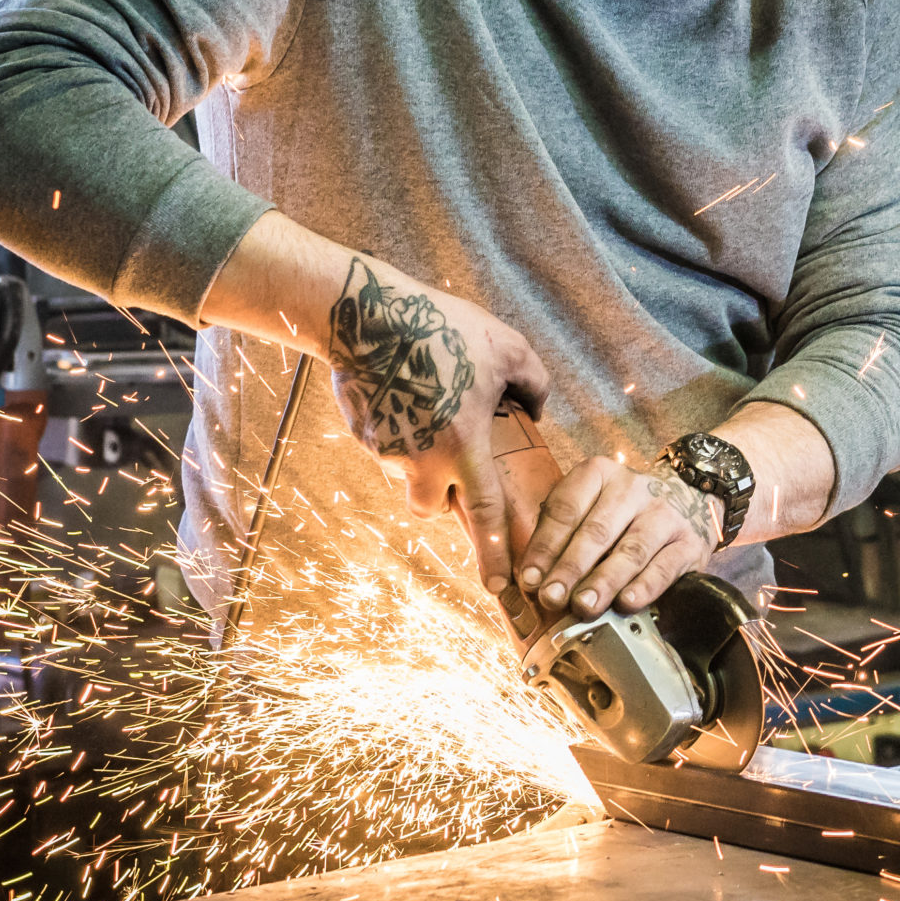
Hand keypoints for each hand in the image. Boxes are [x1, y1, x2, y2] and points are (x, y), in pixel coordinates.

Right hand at [320, 256, 550, 591]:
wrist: (367, 313)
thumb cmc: (445, 328)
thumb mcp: (508, 349)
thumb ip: (534, 385)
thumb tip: (538, 409)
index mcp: (464, 446)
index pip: (485, 514)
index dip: (494, 554)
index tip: (499, 587)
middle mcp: (422, 459)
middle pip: (432, 507)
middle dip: (442, 497)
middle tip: (451, 461)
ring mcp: (385, 450)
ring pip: (405, 473)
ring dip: (418, 456)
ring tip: (426, 405)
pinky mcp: (361, 434)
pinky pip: (383, 445)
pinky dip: (396, 429)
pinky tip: (402, 391)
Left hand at [515, 456, 721, 617]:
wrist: (688, 499)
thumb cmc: (620, 514)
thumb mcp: (588, 508)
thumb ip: (559, 537)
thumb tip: (532, 580)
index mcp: (599, 474)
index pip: (566, 509)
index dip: (545, 547)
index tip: (530, 579)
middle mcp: (633, 489)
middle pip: (597, 531)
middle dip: (571, 568)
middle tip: (552, 598)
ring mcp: (665, 514)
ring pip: (631, 550)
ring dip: (605, 581)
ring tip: (584, 605)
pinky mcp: (689, 542)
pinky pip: (665, 567)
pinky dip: (645, 587)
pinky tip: (626, 603)